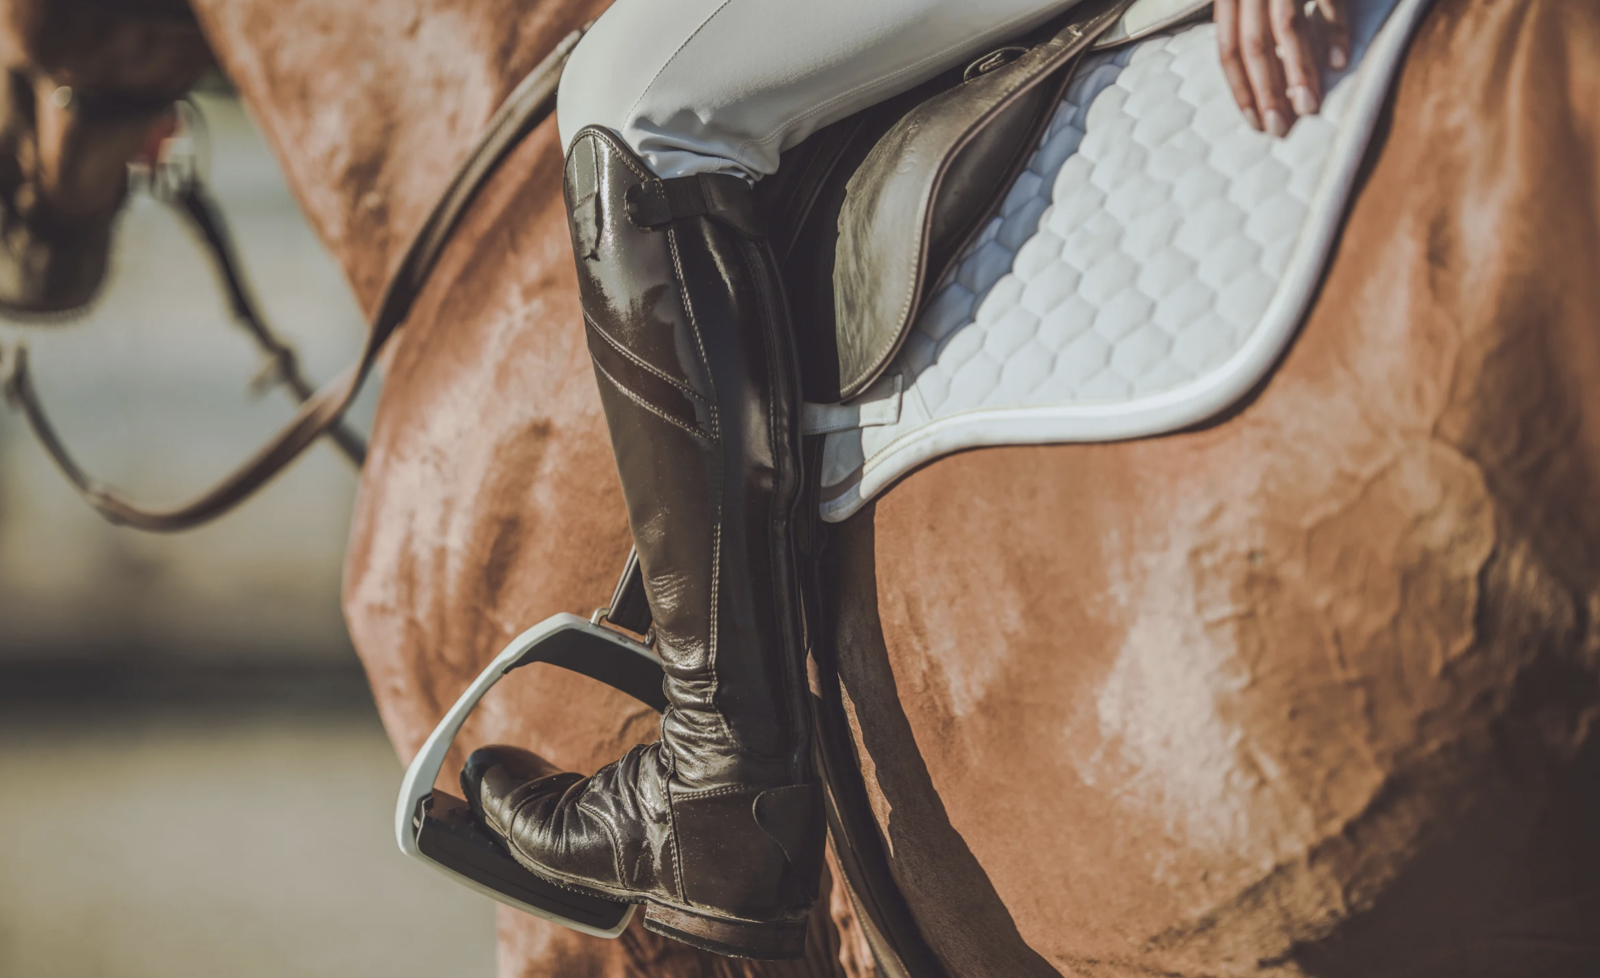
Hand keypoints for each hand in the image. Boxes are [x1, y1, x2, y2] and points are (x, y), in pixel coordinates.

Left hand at [1215, 0, 1348, 136]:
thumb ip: (1250, 26)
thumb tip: (1259, 85)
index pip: (1229, 50)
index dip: (1242, 89)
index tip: (1256, 123)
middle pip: (1254, 47)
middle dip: (1268, 92)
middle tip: (1280, 129)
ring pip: (1286, 28)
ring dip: (1299, 72)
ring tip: (1309, 107)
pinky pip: (1329, 0)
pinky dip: (1334, 32)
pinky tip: (1339, 63)